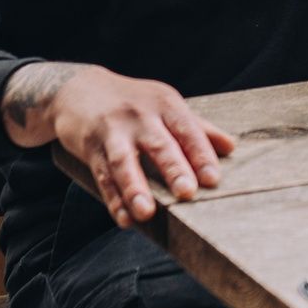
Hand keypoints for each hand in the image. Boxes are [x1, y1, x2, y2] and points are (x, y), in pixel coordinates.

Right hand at [6, 62, 236, 227]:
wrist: (76, 88)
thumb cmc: (131, 102)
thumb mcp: (164, 105)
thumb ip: (197, 127)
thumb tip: (231, 147)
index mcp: (164, 104)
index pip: (187, 128)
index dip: (201, 153)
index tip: (213, 178)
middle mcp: (139, 116)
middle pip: (158, 144)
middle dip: (173, 168)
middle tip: (187, 192)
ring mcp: (113, 131)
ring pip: (124, 162)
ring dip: (135, 188)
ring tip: (146, 212)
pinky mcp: (90, 148)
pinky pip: (103, 176)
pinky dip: (114, 199)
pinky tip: (124, 219)